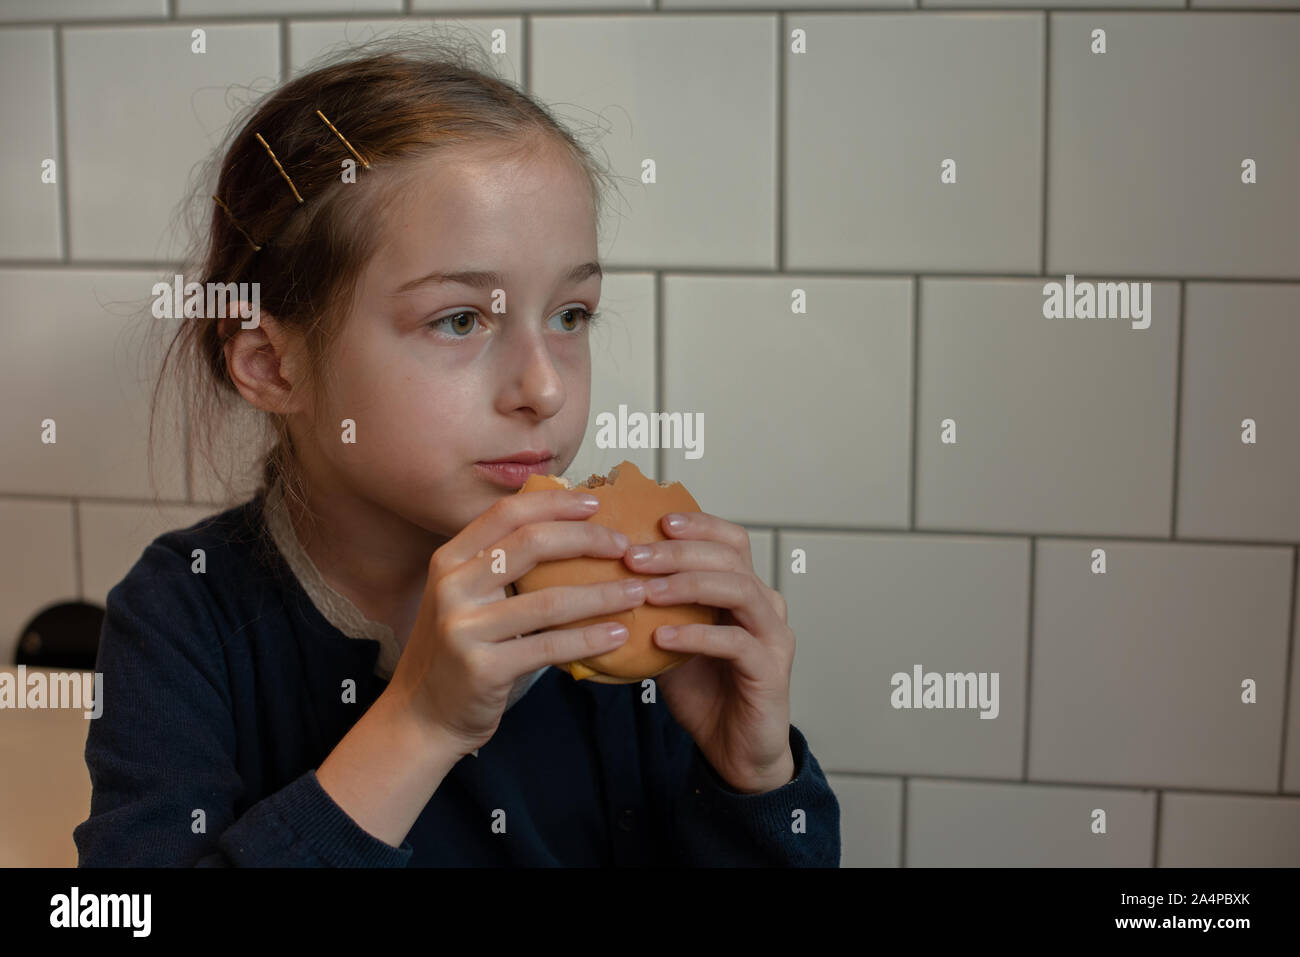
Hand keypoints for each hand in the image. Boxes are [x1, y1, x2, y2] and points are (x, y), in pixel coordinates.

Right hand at [388, 488, 646, 757]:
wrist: (421, 716)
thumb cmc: (457, 651)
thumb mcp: (465, 597)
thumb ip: (498, 563)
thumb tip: (564, 524)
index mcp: (449, 559)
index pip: (508, 513)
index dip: (555, 503)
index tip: (597, 502)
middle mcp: (452, 586)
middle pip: (531, 544)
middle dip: (588, 539)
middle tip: (626, 547)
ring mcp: (464, 627)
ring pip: (549, 600)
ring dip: (602, 594)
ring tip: (637, 592)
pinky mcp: (483, 667)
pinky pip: (549, 646)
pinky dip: (590, 639)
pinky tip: (619, 634)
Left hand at [623, 511, 795, 793]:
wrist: (734, 750)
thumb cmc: (704, 692)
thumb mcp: (670, 640)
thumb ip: (653, 609)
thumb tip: (602, 579)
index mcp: (745, 589)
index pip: (730, 540)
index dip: (697, 525)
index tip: (657, 521)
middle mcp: (765, 605)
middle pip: (731, 558)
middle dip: (679, 552)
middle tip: (635, 556)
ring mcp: (773, 636)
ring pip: (739, 590)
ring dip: (688, 585)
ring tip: (647, 591)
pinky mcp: (770, 670)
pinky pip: (735, 642)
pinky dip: (696, 635)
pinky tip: (662, 637)